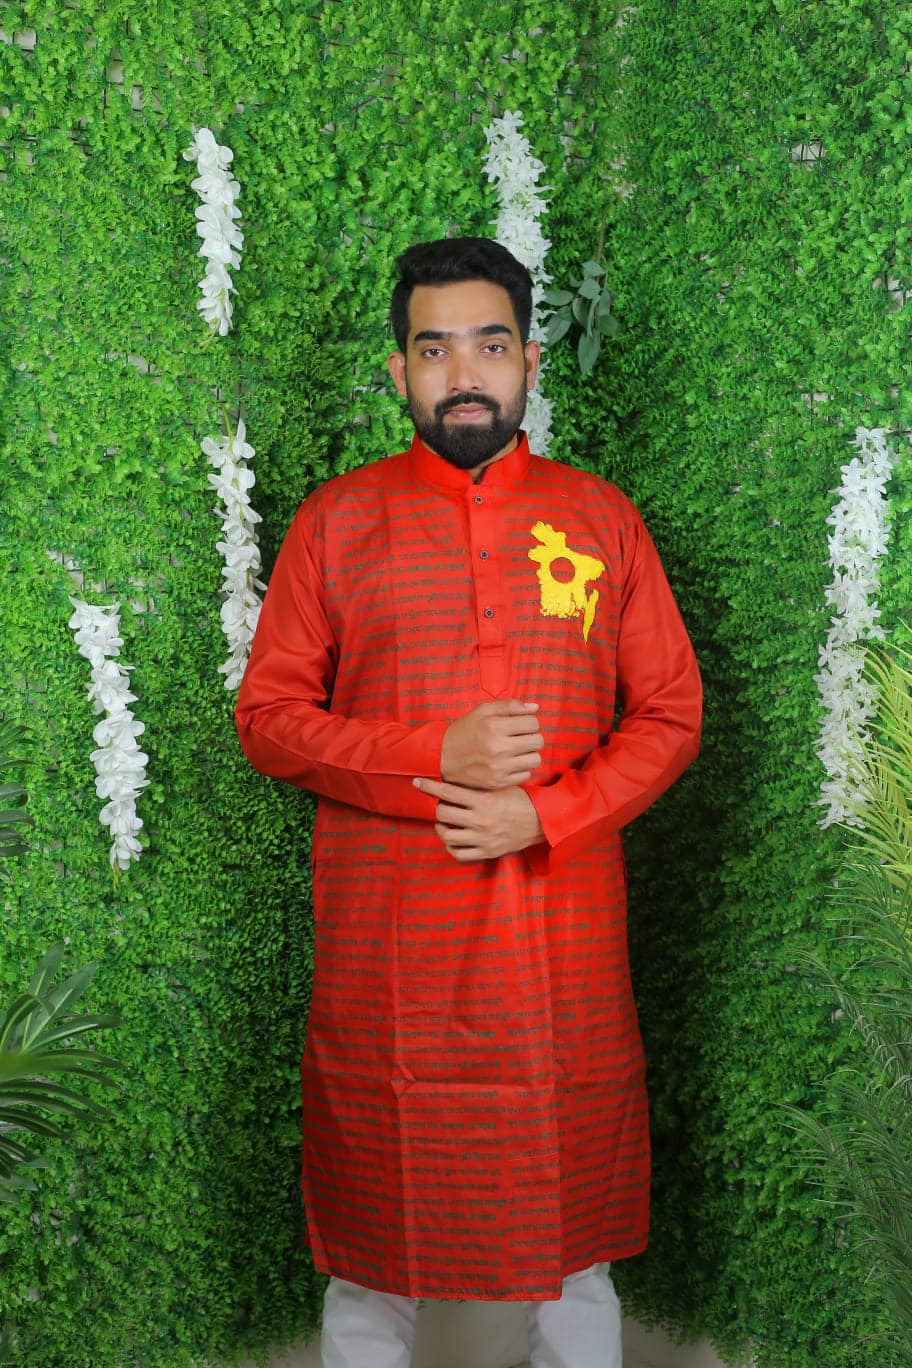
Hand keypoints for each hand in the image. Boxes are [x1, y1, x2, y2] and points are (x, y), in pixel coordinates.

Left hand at [414, 777, 543, 861]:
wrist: (542, 822)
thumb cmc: (521, 800)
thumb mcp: (501, 787)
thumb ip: (479, 784)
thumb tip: (453, 776)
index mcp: (484, 801)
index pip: (448, 793)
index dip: (429, 787)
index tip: (417, 782)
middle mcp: (480, 821)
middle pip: (443, 814)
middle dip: (436, 807)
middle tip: (438, 803)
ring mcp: (482, 839)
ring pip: (446, 835)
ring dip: (440, 827)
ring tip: (443, 822)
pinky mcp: (486, 852)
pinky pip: (458, 854)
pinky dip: (450, 846)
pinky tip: (452, 837)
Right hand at [440, 700, 543, 789]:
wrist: (441, 757)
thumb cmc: (464, 731)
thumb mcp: (482, 712)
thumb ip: (509, 706)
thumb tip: (535, 707)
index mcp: (494, 726)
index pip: (533, 723)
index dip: (530, 722)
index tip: (522, 725)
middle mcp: (498, 748)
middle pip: (538, 741)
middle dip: (532, 737)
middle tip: (521, 738)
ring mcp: (499, 767)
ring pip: (535, 759)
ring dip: (529, 754)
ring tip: (516, 751)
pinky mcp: (498, 782)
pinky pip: (526, 774)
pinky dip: (521, 768)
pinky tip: (510, 763)